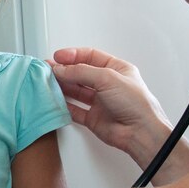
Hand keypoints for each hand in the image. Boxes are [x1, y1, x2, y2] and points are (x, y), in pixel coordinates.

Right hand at [49, 47, 170, 155]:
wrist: (140, 132)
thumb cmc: (135, 103)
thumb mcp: (107, 78)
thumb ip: (81, 72)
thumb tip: (61, 68)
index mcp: (116, 69)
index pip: (90, 56)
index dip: (73, 55)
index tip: (58, 57)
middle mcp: (108, 84)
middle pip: (81, 73)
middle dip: (64, 70)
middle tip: (48, 69)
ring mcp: (100, 101)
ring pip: (76, 90)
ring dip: (62, 86)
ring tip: (48, 82)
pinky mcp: (94, 118)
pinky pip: (75, 109)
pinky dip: (64, 105)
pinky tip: (55, 100)